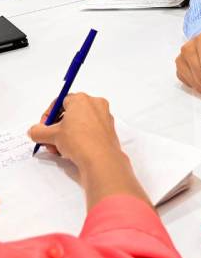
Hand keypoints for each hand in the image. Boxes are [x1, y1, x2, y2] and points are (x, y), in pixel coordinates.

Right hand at [28, 93, 150, 209]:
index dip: (48, 116)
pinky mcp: (109, 129)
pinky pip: (90, 130)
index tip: (43, 128)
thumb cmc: (79, 140)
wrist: (101, 158)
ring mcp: (104, 116)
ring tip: (59, 149)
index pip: (60, 102)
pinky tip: (72, 151)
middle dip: (56, 129)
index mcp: (82, 99)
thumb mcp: (52, 135)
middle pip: (70, 114)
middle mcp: (95, 104)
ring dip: (66, 135)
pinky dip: (79, 138)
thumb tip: (34, 131)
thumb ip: (38, 131)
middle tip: (49, 140)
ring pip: (80, 123)